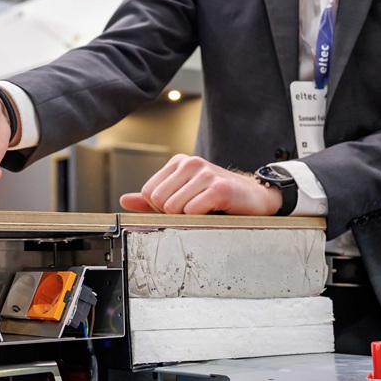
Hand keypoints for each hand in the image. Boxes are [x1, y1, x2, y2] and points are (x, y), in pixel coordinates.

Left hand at [119, 154, 283, 215]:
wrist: (255, 197)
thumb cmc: (218, 197)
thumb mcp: (183, 195)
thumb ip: (152, 199)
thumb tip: (125, 200)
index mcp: (179, 162)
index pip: (148, 192)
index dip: (161, 208)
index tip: (182, 207)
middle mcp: (191, 163)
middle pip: (159, 201)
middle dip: (173, 214)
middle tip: (195, 210)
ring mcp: (206, 173)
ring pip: (174, 207)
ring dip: (189, 217)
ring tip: (205, 210)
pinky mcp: (219, 188)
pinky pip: (193, 210)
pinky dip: (201, 218)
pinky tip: (214, 212)